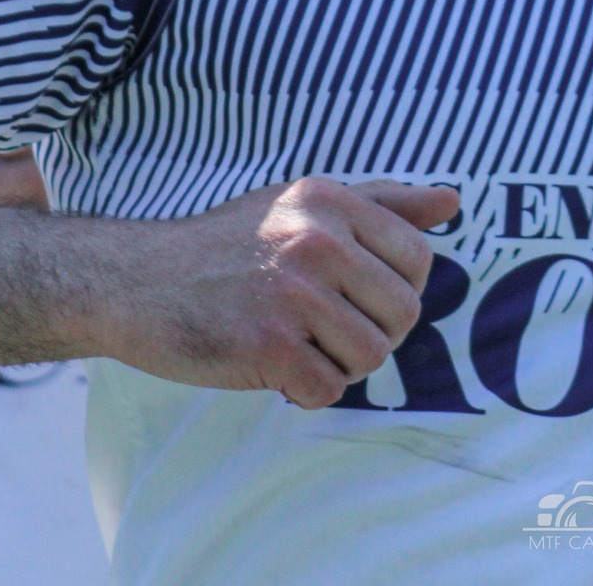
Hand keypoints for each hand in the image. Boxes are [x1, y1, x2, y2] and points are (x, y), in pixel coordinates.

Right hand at [98, 175, 459, 409]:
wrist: (138, 280)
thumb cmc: (228, 245)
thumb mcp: (302, 203)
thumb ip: (382, 203)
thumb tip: (454, 201)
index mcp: (332, 201)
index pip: (419, 259)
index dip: (396, 289)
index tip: (355, 294)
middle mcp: (317, 239)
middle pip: (402, 313)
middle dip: (371, 331)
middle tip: (325, 327)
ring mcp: (293, 293)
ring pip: (371, 356)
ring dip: (340, 364)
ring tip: (300, 344)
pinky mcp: (267, 345)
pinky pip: (328, 390)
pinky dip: (306, 391)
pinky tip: (276, 366)